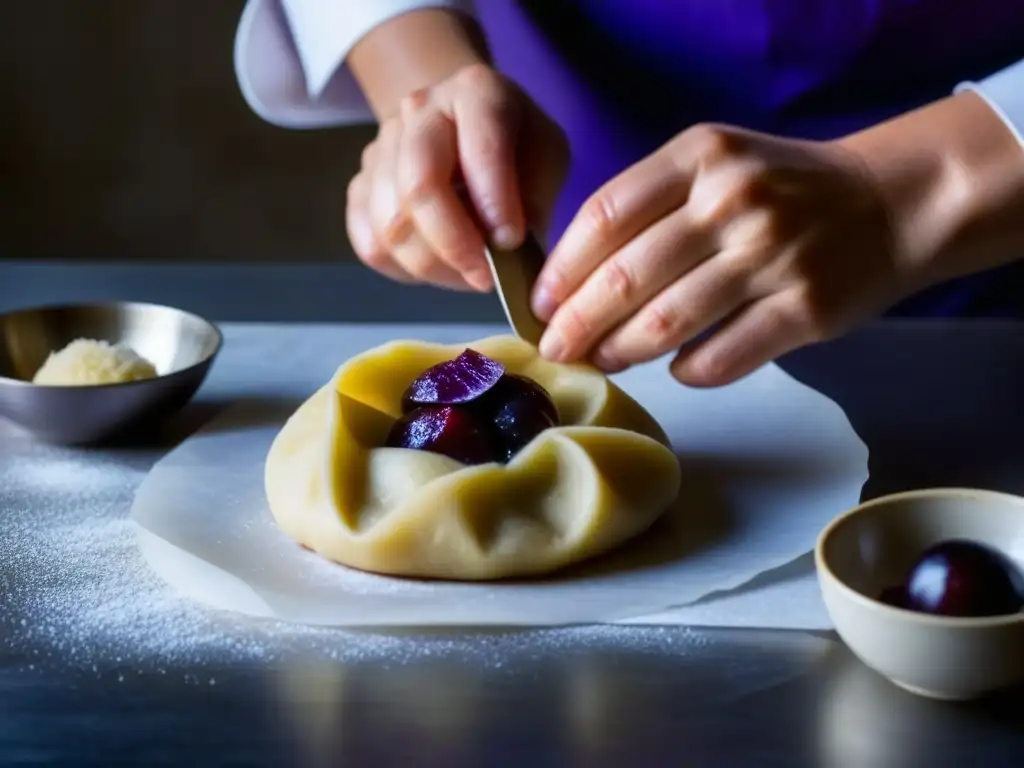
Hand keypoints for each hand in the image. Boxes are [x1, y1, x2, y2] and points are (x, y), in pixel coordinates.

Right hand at [346, 64, 567, 291]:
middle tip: (485, 276)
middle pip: (419, 186)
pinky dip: (404, 269)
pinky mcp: (360, 187)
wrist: (463, 128)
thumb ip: (533, 198)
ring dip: (433, 265)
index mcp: (475, 91)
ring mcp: (380, 147)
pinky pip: (370, 245)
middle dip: (454, 244)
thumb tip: (505, 249)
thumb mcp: (547, 157)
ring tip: (466, 274)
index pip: (479, 149)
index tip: (512, 242)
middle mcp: (419, 110)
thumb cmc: (515, 146)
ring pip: (391, 224)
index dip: (495, 203)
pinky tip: (436, 267)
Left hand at [531, 124, 912, 385]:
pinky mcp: (805, 309)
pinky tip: (674, 370)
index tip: (541, 302)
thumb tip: (573, 279)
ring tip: (600, 360)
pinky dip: (686, 372)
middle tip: (555, 347)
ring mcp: (773, 256)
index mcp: (701, 157)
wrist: (888, 202)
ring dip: (620, 351)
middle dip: (576, 323)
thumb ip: (648, 204)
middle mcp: (734, 201)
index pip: (604, 216)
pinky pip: (720, 358)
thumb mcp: (714, 164)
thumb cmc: (781, 189)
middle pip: (626, 277)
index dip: (561, 269)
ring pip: (666, 324)